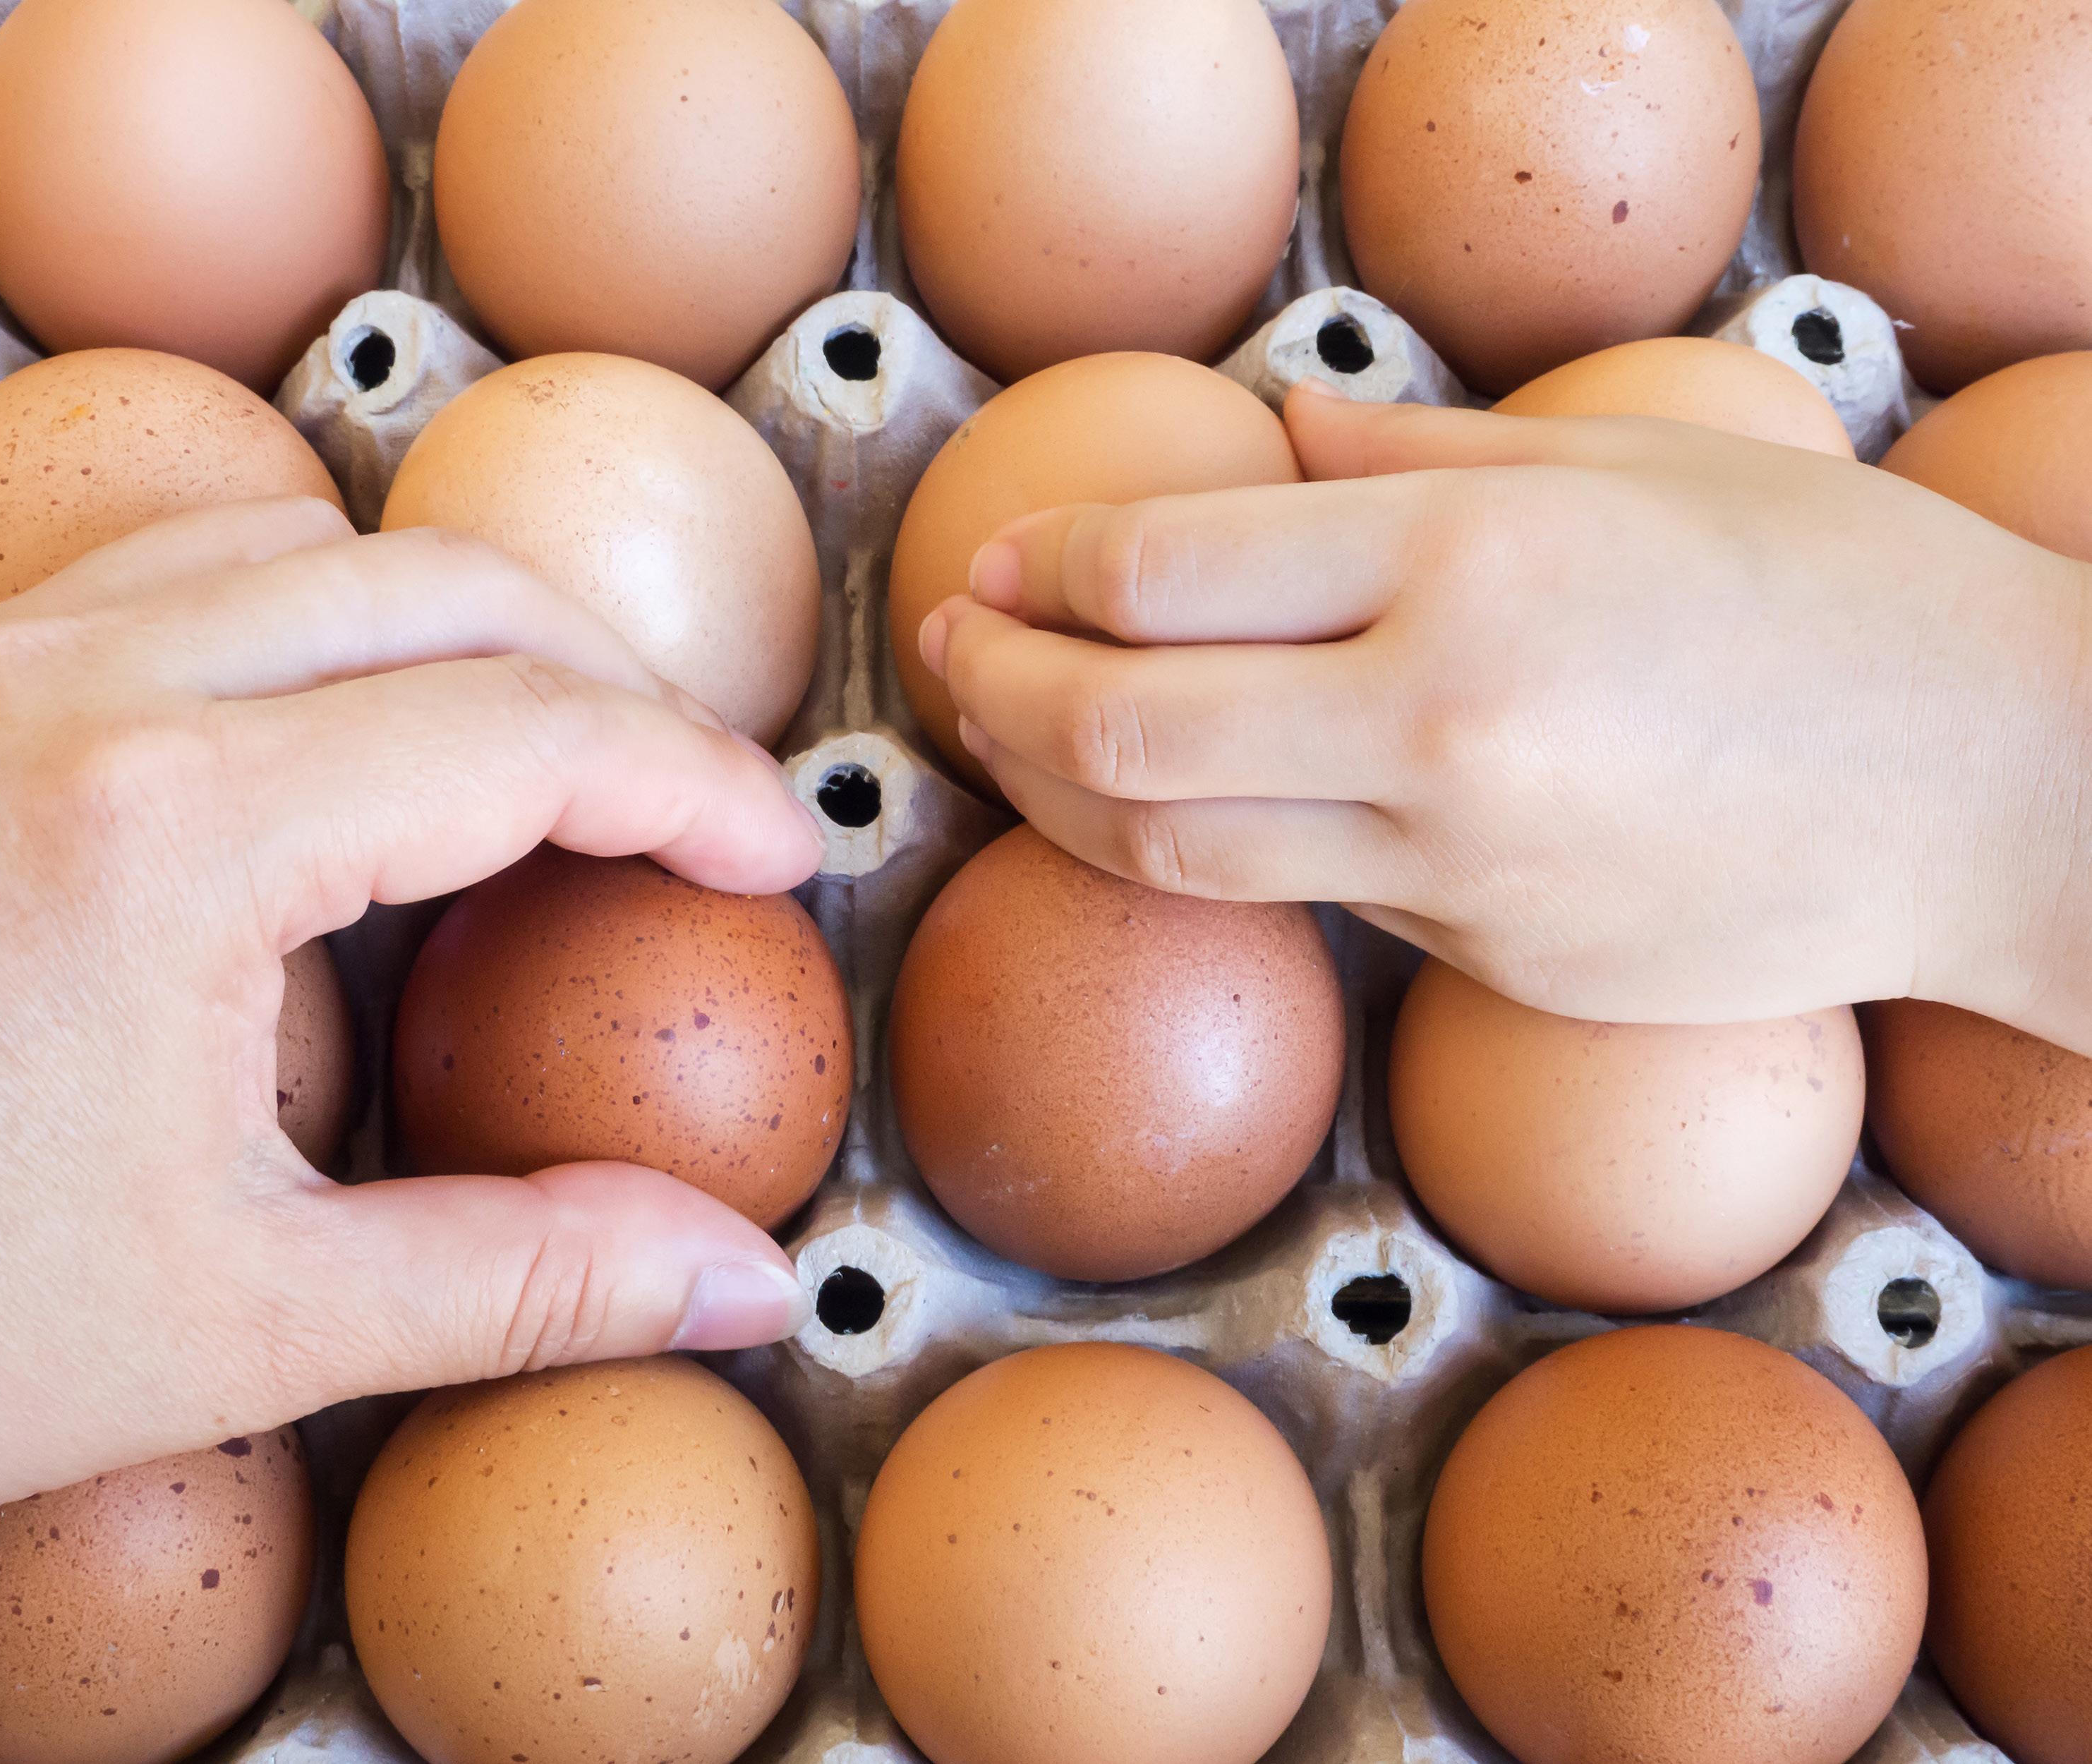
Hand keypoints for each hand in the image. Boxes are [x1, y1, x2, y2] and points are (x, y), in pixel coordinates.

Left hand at [0, 500, 822, 1594]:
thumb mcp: (255, 1327)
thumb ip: (533, 1276)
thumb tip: (747, 1280)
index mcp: (171, 832)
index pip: (525, 729)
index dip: (699, 785)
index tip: (781, 855)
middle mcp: (66, 690)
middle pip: (437, 581)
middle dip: (606, 678)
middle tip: (686, 805)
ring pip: (293, 541)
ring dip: (447, 626)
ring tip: (526, 761)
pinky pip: (152, 579)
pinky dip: (293, 627)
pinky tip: (323, 755)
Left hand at [919, 384, 2091, 1048]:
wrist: (2012, 792)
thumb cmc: (1846, 593)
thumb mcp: (1635, 465)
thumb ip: (1417, 458)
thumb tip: (1263, 442)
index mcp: (1470, 564)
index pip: (1159, 575)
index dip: (1041, 573)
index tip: (999, 564)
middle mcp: (1440, 723)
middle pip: (1116, 734)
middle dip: (993, 695)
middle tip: (951, 652)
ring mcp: (1460, 867)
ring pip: (1170, 851)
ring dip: (1053, 797)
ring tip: (1011, 739)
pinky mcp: (1487, 960)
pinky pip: (1307, 900)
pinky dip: (1214, 846)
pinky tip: (1187, 797)